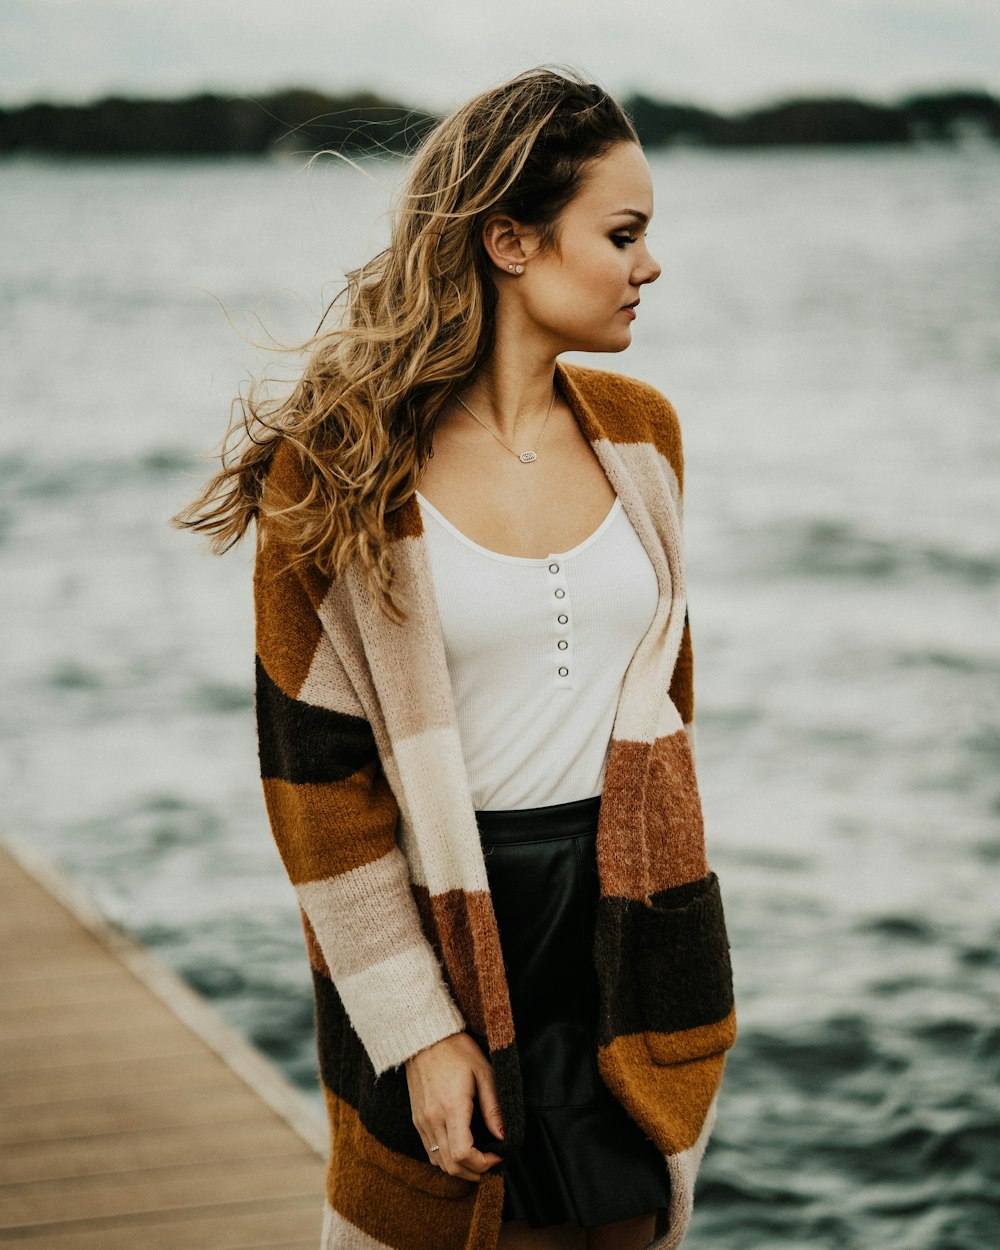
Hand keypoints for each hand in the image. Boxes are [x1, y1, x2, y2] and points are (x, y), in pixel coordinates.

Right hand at [404, 1032, 504, 1179]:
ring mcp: (422, 1121)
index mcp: (451, 1107)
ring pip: (438, 1162)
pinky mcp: (417, 1119)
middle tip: (492, 1162)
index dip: (483, 1163)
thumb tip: (502, 1136)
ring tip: (478, 1159)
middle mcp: (432, 1119)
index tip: (498, 1154)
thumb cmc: (457, 1051)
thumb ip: (493, 1107)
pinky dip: (446, 1158)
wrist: (425, 1037)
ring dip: (460, 1168)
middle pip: (451, 1166)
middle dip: (474, 1172)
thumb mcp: (483, 1072)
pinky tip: (460, 1149)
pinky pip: (430, 1150)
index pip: (462, 1154)